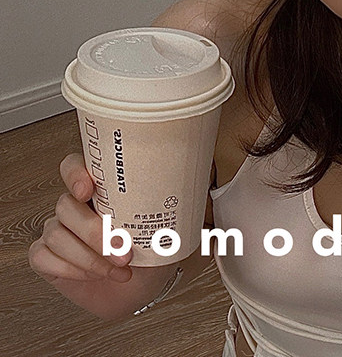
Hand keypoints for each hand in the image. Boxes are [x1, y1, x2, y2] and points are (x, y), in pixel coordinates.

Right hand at [27, 153, 152, 317]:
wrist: (141, 288)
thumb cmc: (152, 251)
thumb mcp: (166, 225)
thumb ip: (166, 206)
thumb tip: (185, 187)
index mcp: (102, 189)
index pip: (74, 166)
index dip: (74, 174)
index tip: (88, 189)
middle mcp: (76, 205)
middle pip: (66, 206)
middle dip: (95, 232)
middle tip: (123, 251)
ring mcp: (58, 229)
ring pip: (57, 235)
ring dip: (90, 257)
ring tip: (119, 268)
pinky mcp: (47, 256)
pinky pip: (44, 257)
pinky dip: (72, 269)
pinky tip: (95, 274)